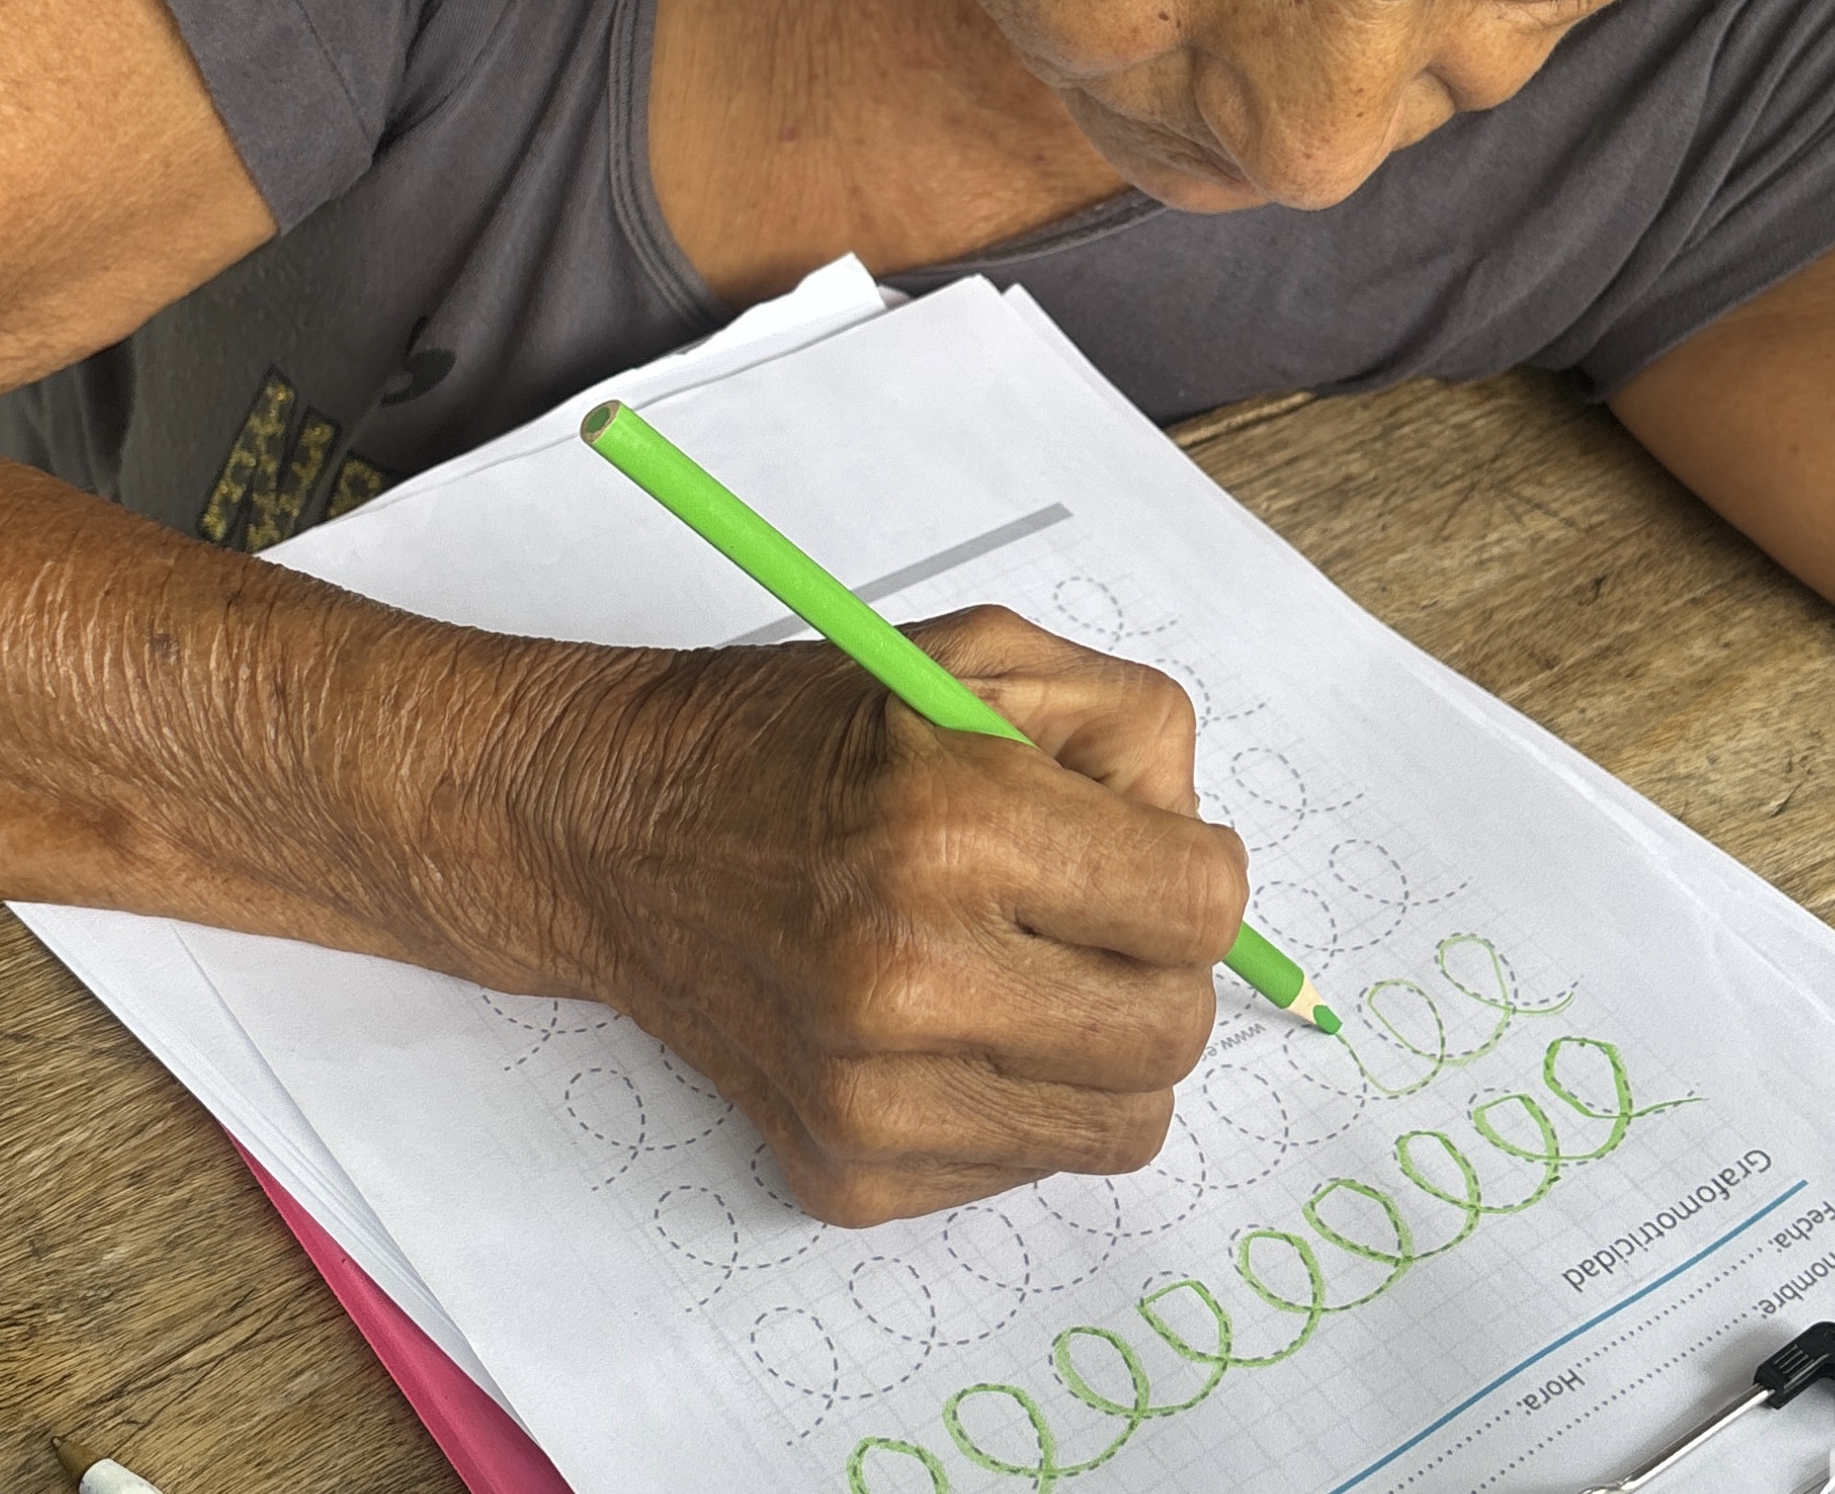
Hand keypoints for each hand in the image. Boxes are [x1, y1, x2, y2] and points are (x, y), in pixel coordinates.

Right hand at [532, 605, 1248, 1226]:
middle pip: (1172, 1035)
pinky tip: (947, 1017)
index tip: (1164, 857)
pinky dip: (1016, 1096)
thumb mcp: (981, 658)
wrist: (623, 831)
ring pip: (1120, 1125)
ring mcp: (870, 1100)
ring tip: (1025, 965)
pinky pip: (1024, 1166)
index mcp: (953, 830)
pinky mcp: (846, 1176)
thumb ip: (1128, 732)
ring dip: (1102, 1046)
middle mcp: (907, 981)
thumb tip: (1210, 863)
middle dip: (1162, 966)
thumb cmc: (808, 734)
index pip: (1197, 911)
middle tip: (1100, 914)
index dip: (1201, 874)